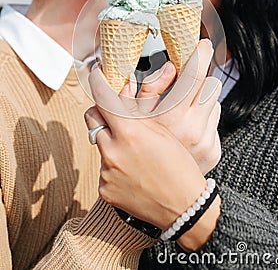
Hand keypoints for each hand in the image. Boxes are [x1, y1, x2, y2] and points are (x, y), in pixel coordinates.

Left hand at [84, 86, 205, 230]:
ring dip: (111, 141)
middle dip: (100, 111)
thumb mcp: (163, 131)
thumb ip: (138, 111)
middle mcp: (113, 152)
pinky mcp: (105, 189)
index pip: (103, 98)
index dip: (97, 81)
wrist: (184, 207)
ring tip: (133, 150)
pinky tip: (132, 171)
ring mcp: (107, 172)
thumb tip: (121, 91)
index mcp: (131, 133)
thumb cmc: (180, 165)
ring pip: (99, 143)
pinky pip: (103, 168)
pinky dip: (114, 165)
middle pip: (92, 118)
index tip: (96, 73)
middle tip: (115, 113)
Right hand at [136, 39, 221, 173]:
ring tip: (184, 109)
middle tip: (193, 70)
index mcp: (169, 118)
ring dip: (201, 98)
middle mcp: (191, 128)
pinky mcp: (214, 150)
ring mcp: (205, 141)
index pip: (192, 77)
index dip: (199, 56)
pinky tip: (189, 127)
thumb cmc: (140, 152)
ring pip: (214, 100)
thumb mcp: (134, 118)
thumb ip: (149, 88)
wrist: (160, 194)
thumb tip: (169, 67)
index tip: (201, 43)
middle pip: (209, 84)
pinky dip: (204, 117)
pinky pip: (215, 120)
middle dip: (200, 75)